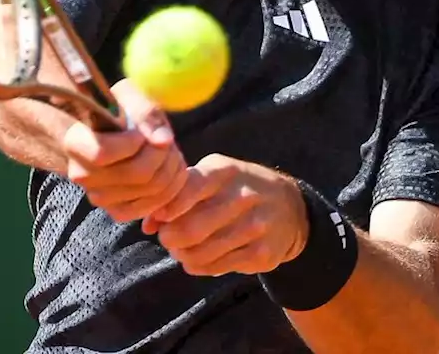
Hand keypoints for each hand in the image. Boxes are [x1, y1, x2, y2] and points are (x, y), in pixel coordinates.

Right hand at [60, 79, 190, 222]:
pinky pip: (155, 205)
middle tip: (167, 140)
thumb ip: (145, 111)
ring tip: (170, 151)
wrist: (116, 134)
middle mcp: (82, 175)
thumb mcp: (129, 95)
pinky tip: (169, 169)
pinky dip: (172, 187)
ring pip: (152, 189)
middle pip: (137, 172)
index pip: (103, 152)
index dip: (133, 142)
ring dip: (172, 167)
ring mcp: (99, 198)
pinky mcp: (118, 212)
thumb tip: (163, 141)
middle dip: (163, 153)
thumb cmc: (121, 110)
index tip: (141, 131)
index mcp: (75, 142)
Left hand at [144, 154, 308, 276]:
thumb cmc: (238, 188)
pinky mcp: (262, 253)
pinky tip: (201, 257)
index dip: (166, 209)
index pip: (187, 189)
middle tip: (168, 238)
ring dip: (182, 255)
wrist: (291, 208)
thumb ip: (179, 193)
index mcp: (226, 171)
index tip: (159, 218)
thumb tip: (147, 223)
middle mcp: (243, 196)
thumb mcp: (214, 176)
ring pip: (200, 253)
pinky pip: (216, 267)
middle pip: (189, 229)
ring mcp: (255, 227)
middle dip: (169, 238)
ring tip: (182, 249)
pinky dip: (200, 266)